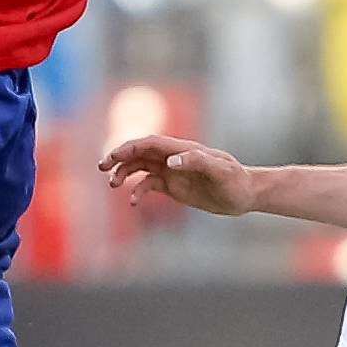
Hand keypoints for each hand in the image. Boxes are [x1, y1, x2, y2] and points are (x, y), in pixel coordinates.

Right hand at [99, 135, 257, 215]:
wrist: (244, 194)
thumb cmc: (235, 180)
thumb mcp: (219, 171)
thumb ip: (196, 161)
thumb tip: (171, 161)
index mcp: (182, 149)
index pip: (150, 143)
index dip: (129, 147)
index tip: (113, 156)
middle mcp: (173, 158)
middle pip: (140, 152)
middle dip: (119, 157)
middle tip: (101, 167)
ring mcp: (172, 172)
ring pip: (140, 167)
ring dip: (124, 173)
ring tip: (112, 185)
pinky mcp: (174, 186)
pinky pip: (149, 185)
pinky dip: (138, 191)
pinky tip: (133, 203)